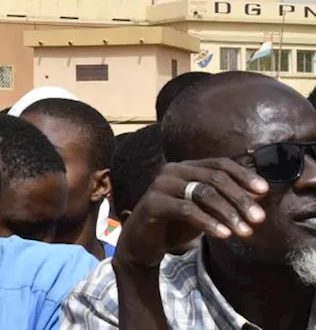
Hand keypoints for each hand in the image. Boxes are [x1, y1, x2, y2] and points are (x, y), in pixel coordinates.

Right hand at [116, 159, 268, 268]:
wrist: (143, 242)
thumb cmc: (176, 224)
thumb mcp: (205, 210)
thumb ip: (225, 200)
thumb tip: (259, 195)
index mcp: (186, 167)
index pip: (220, 163)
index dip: (243, 175)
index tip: (264, 191)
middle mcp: (172, 170)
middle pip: (215, 178)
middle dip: (240, 198)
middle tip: (259, 219)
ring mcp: (160, 184)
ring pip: (203, 192)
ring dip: (229, 213)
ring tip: (245, 232)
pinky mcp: (153, 202)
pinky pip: (186, 209)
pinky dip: (209, 222)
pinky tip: (224, 235)